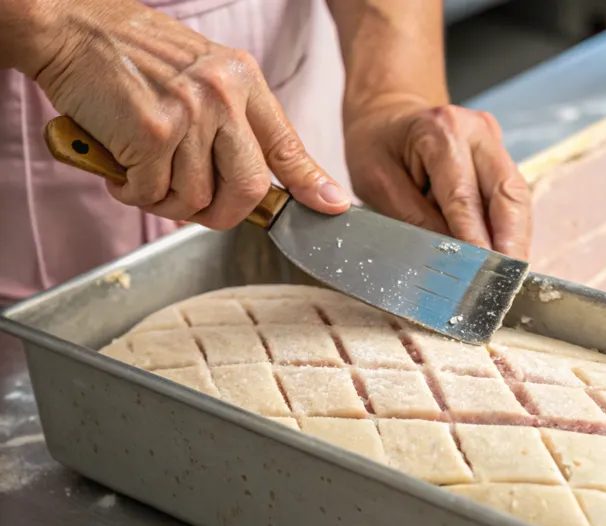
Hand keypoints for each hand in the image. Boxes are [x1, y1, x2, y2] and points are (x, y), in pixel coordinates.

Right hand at [20, 0, 350, 228]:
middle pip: (248, 189)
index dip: (311, 183)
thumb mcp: (202, 74)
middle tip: (194, 211)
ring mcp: (190, 113)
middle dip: (222, 216)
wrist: (70, 25)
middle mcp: (224, 96)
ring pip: (195, 198)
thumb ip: (231, 120)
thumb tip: (256, 178)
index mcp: (243, 81)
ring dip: (166, 204)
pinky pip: (152, 193)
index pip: (287, 145)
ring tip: (144, 176)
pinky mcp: (151, 132)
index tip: (332, 207)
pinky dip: (133, 193)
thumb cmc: (131, 55)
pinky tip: (119, 167)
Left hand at [343, 95, 532, 260]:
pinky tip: (504, 257)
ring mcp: (493, 142)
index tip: (482, 276)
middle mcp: (478, 132)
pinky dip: (510, 229)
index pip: (465, 198)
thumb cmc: (375, 144)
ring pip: (518, 197)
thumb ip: (414, 220)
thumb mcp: (377, 183)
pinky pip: (511, 197)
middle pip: (509, 195)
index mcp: (442, 131)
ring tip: (509, 278)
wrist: (386, 112)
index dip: (476, 241)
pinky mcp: (498, 157)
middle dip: (511, 243)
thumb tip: (447, 260)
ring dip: (516, 239)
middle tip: (507, 284)